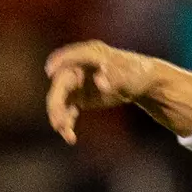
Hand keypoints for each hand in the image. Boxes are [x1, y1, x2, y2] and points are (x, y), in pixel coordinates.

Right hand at [44, 41, 162, 145]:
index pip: (72, 56)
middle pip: (61, 83)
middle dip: (56, 103)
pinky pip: (67, 110)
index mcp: (91, 53)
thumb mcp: (130, 77)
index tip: (50, 71)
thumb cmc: (137, 74)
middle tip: (58, 123)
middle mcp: (79, 66)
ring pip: (60, 99)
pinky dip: (67, 123)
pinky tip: (70, 137)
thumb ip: (115, 78)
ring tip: (66, 133)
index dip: (59, 61)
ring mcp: (76, 81)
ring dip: (59, 116)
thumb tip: (100, 81)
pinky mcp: (77, 96)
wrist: (141, 82)